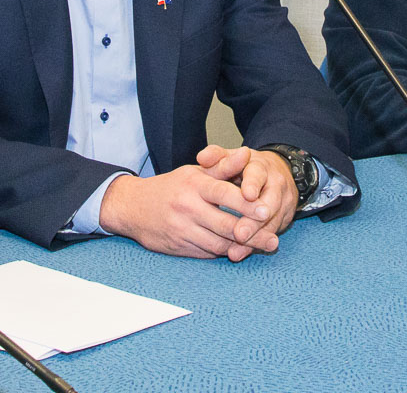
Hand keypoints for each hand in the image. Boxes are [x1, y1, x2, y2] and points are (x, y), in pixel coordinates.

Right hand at [99, 152, 276, 261]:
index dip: (248, 204)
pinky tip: (240, 251)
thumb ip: (223, 167)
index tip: (268, 210)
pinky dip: (225, 252)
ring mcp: (182, 230)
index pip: (225, 195)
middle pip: (226, 224)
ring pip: (218, 243)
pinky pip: (207, 253)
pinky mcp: (178, 247)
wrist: (132, 208)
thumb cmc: (170, 187)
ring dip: (243, 247)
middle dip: (252, 233)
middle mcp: (187, 208)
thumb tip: (247, 154)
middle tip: (274, 239)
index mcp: (193, 185)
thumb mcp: (195, 173)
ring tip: (264, 246)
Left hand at [199, 144, 299, 252]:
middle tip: (240, 233)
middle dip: (254, 220)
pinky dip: (255, 246)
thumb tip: (202, 157)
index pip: (258, 174)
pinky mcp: (282, 219)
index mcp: (260, 167)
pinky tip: (239, 254)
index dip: (253, 184)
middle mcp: (275, 184)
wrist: (274, 175)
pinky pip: (270, 233)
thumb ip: (217, 157)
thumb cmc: (244, 168)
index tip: (247, 195)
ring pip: (271, 223)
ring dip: (255, 238)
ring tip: (236, 250)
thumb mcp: (232, 158)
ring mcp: (281, 203)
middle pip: (269, 204)